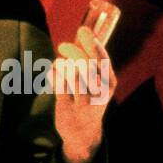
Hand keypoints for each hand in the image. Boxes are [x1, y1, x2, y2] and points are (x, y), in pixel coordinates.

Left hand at [53, 26, 116, 162]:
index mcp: (110, 83)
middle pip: (86, 66)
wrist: (84, 132)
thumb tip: (85, 32)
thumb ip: (92, 60)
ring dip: (62, 65)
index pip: (102, 59)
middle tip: (62, 45)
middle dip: (73, 51)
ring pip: (72, 75)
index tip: (83, 30)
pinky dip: (54, 75)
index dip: (92, 43)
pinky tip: (53, 72)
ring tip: (59, 63)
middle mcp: (100, 93)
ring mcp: (84, 103)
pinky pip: (59, 86)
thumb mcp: (97, 82)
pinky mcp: (68, 110)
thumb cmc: (90, 99)